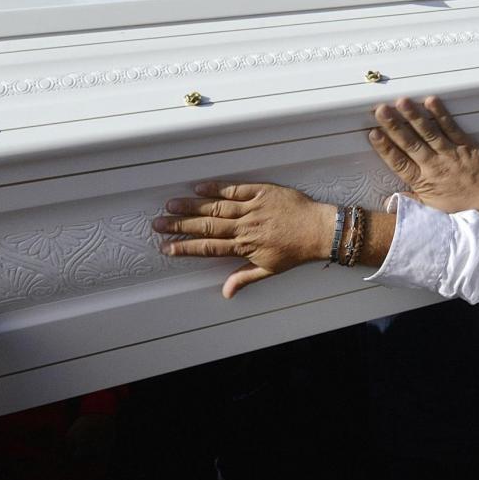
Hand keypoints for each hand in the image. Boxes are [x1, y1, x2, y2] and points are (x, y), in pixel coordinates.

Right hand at [155, 182, 336, 297]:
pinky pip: (236, 189)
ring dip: (192, 206)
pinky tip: (200, 187)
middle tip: (158, 224)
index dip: (186, 248)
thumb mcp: (270, 269)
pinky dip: (217, 187)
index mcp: (245, 247)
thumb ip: (244, 278)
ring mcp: (253, 208)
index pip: (209, 248)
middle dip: (180, 226)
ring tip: (171, 205)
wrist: (320, 231)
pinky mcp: (263, 192)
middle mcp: (245, 227)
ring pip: (217, 207)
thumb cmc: (296, 251)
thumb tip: (226, 293)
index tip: (166, 247)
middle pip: (206, 226)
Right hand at [368, 96, 478, 214]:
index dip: (385, 148)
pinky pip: (450, 127)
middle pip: (410, 144)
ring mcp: (449, 153)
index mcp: (423, 181)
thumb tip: (388, 203)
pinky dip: (441, 114)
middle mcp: (434, 166)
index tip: (373, 134)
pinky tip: (431, 101)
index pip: (399, 162)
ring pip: (428, 133)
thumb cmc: (462, 204)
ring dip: (414, 116)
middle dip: (394, 126)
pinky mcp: (464, 144)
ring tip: (402, 102)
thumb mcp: (432, 209)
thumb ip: (410, 201)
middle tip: (381, 111)